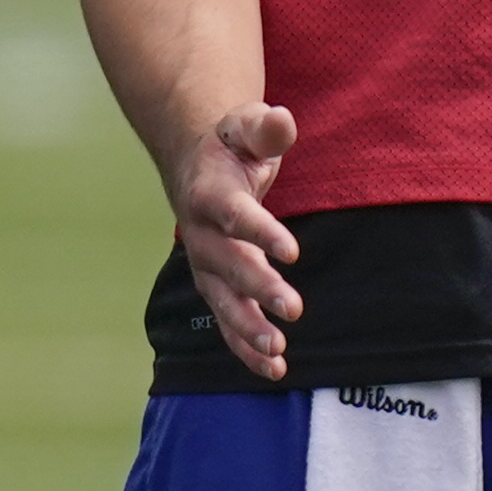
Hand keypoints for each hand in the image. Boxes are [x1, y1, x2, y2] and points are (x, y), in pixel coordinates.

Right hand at [169, 102, 301, 379]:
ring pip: (222, 301)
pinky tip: (273, 369)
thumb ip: (265, 128)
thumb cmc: (232, 146)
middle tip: (294, 308)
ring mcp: (204, 264)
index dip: (261, 232)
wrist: (198, 164)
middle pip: (227, 264)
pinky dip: (245, 347)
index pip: (234, 215)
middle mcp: (200, 233)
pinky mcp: (215, 285)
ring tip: (278, 351)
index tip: (292, 252)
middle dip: (258, 288)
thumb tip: (282, 121)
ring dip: (247, 328)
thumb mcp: (247, 126)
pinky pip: (226, 321)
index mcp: (209, 192)